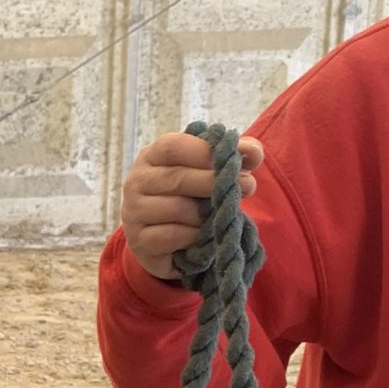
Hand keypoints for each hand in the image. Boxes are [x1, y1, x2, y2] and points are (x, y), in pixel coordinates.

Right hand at [121, 131, 263, 281]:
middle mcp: (136, 181)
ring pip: (178, 209)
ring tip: (223, 216)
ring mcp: (134, 212)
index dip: (203, 151)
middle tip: (248, 186)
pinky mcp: (139, 241)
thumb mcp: (208, 171)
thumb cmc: (189, 197)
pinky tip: (205, 236)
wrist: (164, 241)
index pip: (172, 147)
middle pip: (177, 178)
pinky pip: (173, 236)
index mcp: (151, 156)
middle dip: (216, 183)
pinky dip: (195, 236)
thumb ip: (233, 156)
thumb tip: (254, 152)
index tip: (233, 160)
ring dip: (207, 214)